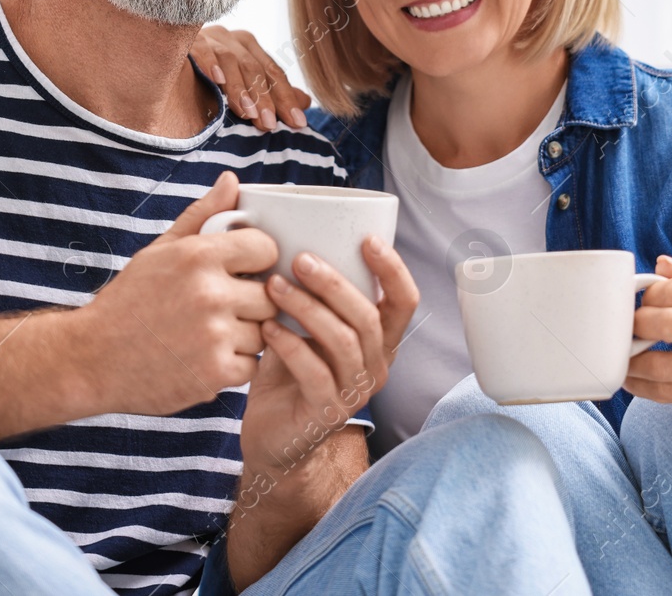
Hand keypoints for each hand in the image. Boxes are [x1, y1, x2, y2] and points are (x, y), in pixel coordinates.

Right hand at [74, 172, 279, 416]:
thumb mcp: (161, 250)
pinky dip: (235, 364)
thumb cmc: (128, 302)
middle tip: (224, 308)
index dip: (258, 260)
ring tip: (210, 333)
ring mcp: (214, 335)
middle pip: (270, 295)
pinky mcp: (215, 373)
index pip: (267, 249)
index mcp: (198, 256)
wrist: (92, 358)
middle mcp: (210, 293)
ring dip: (245, 335)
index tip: (244, 271)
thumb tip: (232, 180)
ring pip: (264, 332)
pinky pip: (252, 364)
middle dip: (252, 301)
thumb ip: (203, 215)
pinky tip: (205, 356)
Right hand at [192, 24, 311, 131]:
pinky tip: (217, 80)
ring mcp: (208, 36)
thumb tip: (306, 103)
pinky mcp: (185, 39)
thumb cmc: (202, 83)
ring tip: (247, 113)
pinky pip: (200, 48)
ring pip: (231, 60)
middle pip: (255, 67)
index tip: (298, 123)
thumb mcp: (240, 91)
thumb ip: (271, 94)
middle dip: (265, 98)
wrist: (159, 63)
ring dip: (240, 88)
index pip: (272, 73)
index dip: (286, 98)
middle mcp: (231, 38)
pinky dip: (209, 62)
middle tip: (270, 125)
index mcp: (248, 48)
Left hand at [238, 237, 417, 485]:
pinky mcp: (327, 412)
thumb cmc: (290, 371)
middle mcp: (376, 366)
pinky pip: (314, 371)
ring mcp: (355, 392)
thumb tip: (296, 235)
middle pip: (368, 316)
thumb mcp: (307, 327)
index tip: (367, 239)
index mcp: (380, 340)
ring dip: (307, 308)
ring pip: (342, 341)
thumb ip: (314, 293)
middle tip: (300, 259)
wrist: (273, 435)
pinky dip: (289, 344)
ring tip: (274, 286)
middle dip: (334, 283)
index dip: (393, 269)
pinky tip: (266, 327)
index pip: (405, 301)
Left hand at [624, 255, 671, 429]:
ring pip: (656, 364)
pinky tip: (632, 379)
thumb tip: (661, 266)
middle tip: (630, 327)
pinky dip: (641, 387)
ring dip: (631, 359)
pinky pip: (666, 394)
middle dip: (634, 324)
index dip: (648, 296)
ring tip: (624, 354)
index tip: (642, 302)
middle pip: (659, 323)